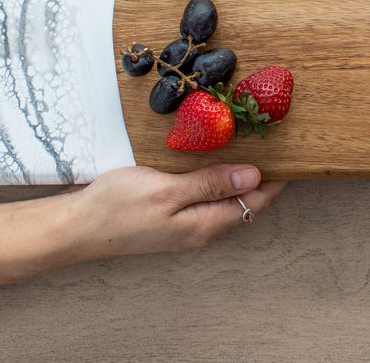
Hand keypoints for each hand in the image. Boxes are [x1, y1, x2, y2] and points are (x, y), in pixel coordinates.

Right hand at [66, 164, 287, 257]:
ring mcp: (186, 225)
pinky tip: (213, 159)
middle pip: (245, 201)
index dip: (277, 177)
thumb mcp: (167, 190)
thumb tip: (254, 177)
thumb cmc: (117, 207)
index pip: (257, 201)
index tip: (292, 150)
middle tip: (274, 139)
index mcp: (205, 224)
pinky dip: (217, 177)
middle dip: (263, 174)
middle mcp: (201, 229)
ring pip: (225, 199)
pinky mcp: (171, 217)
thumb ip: (210, 184)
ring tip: (251, 143)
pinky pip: (206, 197)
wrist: (77, 227)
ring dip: (240, 175)